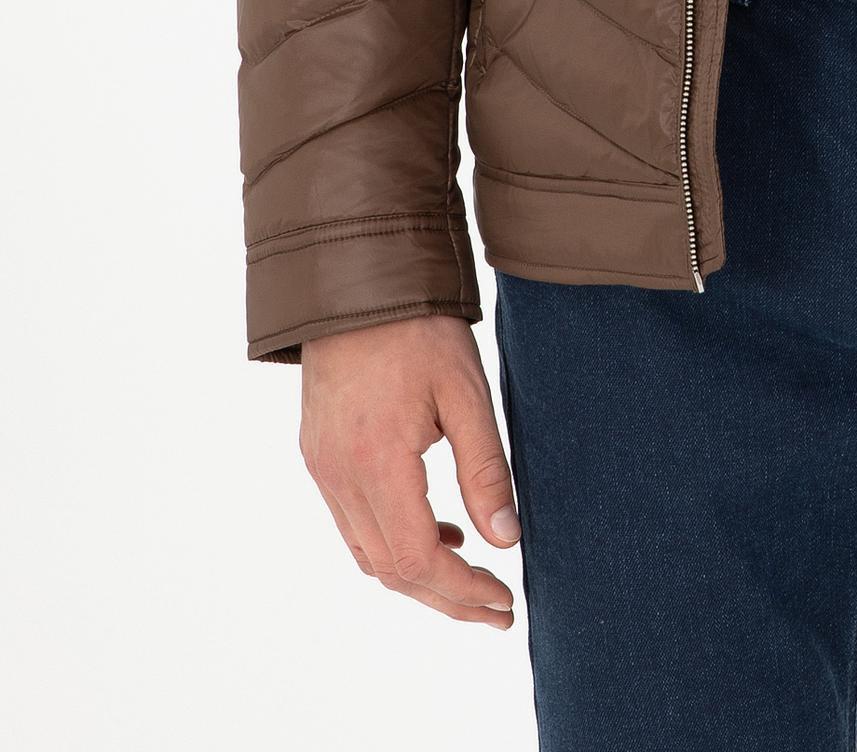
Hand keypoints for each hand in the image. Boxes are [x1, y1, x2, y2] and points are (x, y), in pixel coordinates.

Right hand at [299, 315, 520, 626]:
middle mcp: (338, 475)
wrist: (356, 279)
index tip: (504, 600)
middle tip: (496, 608)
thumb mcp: (466, 391)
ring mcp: (321, 466)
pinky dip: (392, 542)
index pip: (416, 558)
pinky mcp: (318, 454)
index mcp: (375, 462)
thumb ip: (486, 469)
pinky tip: (434, 527)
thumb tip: (506, 540)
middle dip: (446, 597)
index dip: (462, 590)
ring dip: (418, 574)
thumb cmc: (417, 328)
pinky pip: (353, 522)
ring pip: (367, 553)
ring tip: (472, 572)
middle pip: (390, 570)